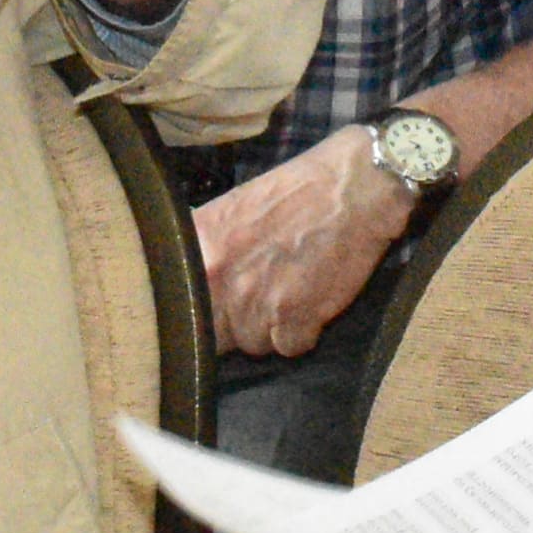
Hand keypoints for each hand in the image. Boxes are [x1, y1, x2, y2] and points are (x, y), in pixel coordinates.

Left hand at [198, 127, 413, 356]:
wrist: (357, 185)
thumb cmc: (301, 187)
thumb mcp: (236, 205)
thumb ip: (208, 244)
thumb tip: (190, 276)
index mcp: (198, 244)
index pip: (176, 301)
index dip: (197, 308)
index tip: (211, 307)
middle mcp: (217, 276)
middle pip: (212, 331)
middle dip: (233, 322)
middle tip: (262, 296)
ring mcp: (254, 302)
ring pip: (252, 342)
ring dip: (272, 327)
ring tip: (295, 290)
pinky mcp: (294, 320)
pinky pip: (290, 347)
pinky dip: (304, 331)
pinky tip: (314, 298)